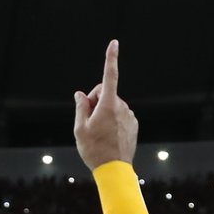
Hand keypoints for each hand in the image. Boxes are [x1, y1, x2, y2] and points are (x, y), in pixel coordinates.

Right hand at [72, 40, 137, 170]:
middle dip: (95, 101)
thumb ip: (81, 107)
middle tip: (87, 120)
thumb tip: (81, 94)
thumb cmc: (94, 150)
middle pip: (105, 94)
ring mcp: (129, 115)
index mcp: (108, 105)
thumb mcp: (80, 129)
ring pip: (112, 105)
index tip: (114, 43)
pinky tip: (108, 136)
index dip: (110, 58)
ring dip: (103, 112)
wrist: (114, 170)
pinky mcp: (133, 124)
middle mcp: (121, 107)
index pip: (109, 76)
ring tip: (98, 132)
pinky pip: (120, 115)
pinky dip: (112, 120)